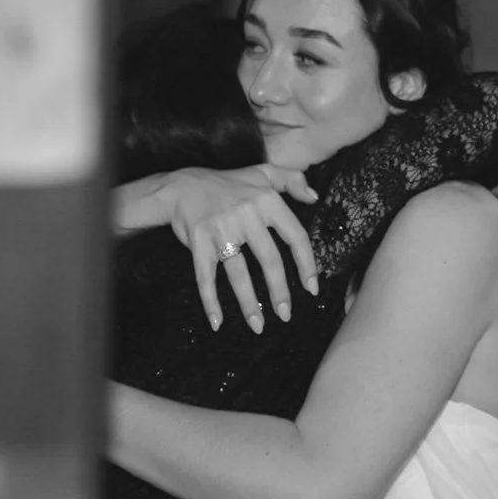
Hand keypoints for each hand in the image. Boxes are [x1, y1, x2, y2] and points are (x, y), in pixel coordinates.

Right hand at [163, 165, 318, 331]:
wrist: (181, 186)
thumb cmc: (228, 183)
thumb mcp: (263, 172)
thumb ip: (292, 180)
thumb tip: (315, 198)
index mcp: (267, 200)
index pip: (295, 236)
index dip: (306, 265)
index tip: (311, 289)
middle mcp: (246, 213)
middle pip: (269, 259)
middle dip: (279, 292)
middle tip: (285, 315)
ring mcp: (221, 228)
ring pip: (239, 273)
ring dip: (249, 303)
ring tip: (259, 326)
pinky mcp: (198, 241)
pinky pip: (206, 276)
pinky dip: (210, 301)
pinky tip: (217, 322)